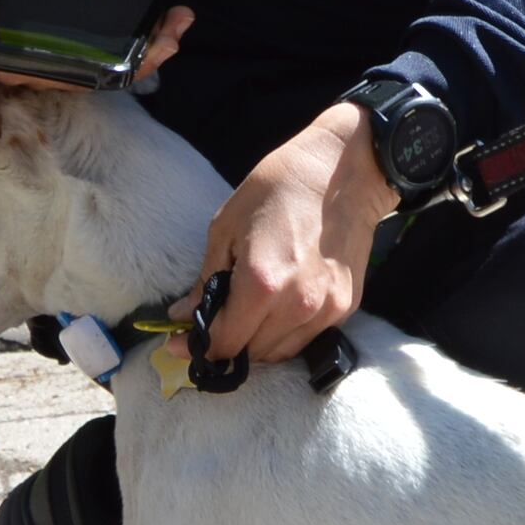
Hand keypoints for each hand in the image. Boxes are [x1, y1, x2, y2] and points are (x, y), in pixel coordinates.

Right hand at [0, 0, 195, 74]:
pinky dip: (114, 16)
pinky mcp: (53, 43)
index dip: (114, 62)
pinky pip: (92, 41)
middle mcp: (31, 63)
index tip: (148, 43)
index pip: (71, 68)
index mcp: (9, 52)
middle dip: (143, 53)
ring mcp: (45, 56)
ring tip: (175, 18)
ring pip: (100, 61)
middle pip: (96, 71)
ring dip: (140, 41)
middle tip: (178, 30)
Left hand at [194, 104, 393, 365]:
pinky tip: (275, 308)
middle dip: (225, 345)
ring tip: (244, 317)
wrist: (344, 170)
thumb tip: (184, 313)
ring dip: (255, 343)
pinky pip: (306, 337)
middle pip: (250, 354)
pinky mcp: (345, 306)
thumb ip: (207, 278)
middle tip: (210, 326)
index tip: (179, 344)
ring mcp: (325, 309)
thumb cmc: (279, 187)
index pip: (223, 342)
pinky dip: (284, 333)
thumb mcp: (226, 226)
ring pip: (279, 352)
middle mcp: (296, 305)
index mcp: (261, 283)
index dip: (197, 348)